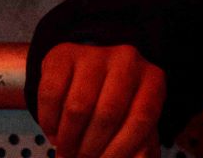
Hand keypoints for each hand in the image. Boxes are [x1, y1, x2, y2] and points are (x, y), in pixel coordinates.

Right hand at [35, 42, 166, 157]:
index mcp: (153, 80)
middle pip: (108, 114)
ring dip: (68, 140)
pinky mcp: (63, 55)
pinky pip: (51, 96)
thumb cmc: (118, 111)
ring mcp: (95, 54)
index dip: (122, 148)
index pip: (141, 118)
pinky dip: (49, 123)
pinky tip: (55, 132)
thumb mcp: (135, 128)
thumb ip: (140, 148)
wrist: (88, 79)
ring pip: (77, 107)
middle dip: (90, 149)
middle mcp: (128, 60)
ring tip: (66, 152)